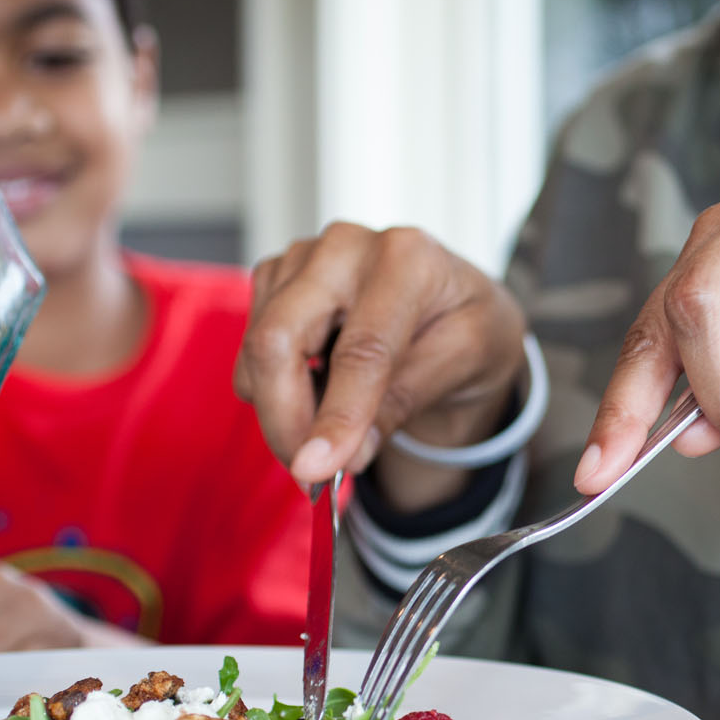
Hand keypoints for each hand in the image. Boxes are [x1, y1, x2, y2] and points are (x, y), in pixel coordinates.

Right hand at [235, 223, 526, 497]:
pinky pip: (251, 347)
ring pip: (256, 350)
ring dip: (282, 411)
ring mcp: (303, 258)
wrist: (453, 302)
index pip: (361, 349)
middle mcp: (346, 246)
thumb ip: (407, 401)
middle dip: (285, 420)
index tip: (318, 470)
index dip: (337, 416)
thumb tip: (348, 455)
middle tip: (310, 474)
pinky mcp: (276, 277)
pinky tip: (317, 391)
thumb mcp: (468, 360)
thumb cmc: (466, 323)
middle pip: (279, 340)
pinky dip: (275, 388)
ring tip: (330, 433)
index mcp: (407, 258)